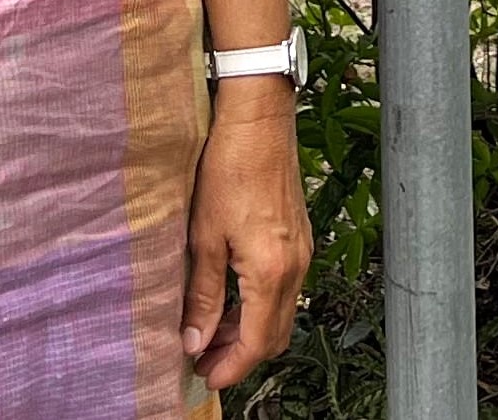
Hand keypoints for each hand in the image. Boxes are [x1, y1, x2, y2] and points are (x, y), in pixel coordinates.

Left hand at [182, 84, 312, 388]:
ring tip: (212, 332)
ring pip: (282, 312)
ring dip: (251, 329)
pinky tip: (232, 298)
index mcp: (271, 270)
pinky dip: (261, 304)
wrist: (258, 120)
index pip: (257, 341)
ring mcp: (301, 251)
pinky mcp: (299, 237)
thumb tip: (195, 339)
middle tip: (204, 360)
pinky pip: (285, 287)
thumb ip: (202, 294)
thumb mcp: (203, 236)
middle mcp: (296, 265)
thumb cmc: (229, 167)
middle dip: (242, 354)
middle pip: (276, 334)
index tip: (207, 377)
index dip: (232, 367)